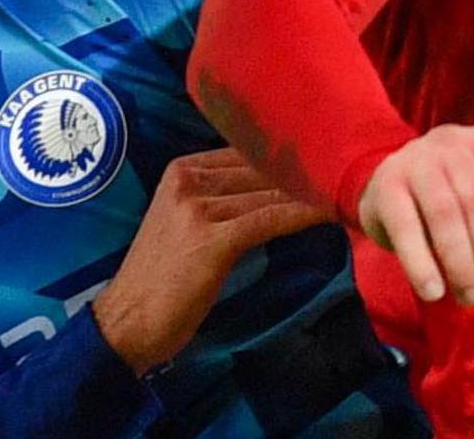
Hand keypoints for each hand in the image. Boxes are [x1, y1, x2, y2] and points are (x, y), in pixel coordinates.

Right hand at [92, 149, 329, 374]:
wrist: (126, 321)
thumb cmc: (160, 280)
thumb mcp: (185, 224)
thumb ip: (221, 200)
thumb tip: (277, 188)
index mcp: (181, 170)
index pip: (247, 152)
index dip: (287, 156)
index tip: (326, 156)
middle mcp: (187, 179)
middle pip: (261, 169)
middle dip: (304, 172)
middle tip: (347, 170)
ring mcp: (198, 207)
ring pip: (269, 192)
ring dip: (310, 193)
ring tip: (347, 189)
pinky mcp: (213, 239)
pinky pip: (270, 219)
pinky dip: (302, 216)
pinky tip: (329, 215)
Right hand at [357, 124, 473, 306]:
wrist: (391, 187)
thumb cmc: (457, 198)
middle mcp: (453, 141)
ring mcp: (416, 158)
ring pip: (445, 214)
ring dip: (461, 264)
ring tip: (469, 296)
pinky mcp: (385, 183)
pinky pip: (405, 227)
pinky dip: (421, 265)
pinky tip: (434, 292)